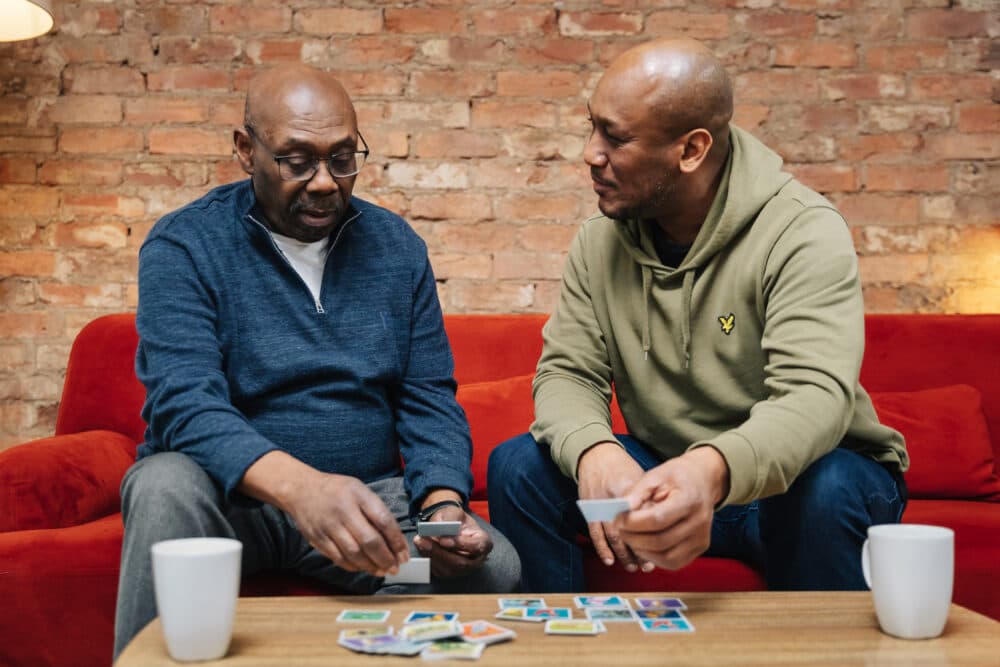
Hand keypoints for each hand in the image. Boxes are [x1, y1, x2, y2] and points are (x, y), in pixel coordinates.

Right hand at [287, 471, 410, 575]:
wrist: (301, 489)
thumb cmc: (336, 490)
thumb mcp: (360, 490)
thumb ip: (375, 510)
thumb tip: (393, 538)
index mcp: (359, 495)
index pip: (383, 520)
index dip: (396, 541)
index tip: (403, 554)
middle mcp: (344, 511)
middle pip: (369, 541)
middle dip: (385, 558)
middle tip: (394, 567)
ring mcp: (329, 526)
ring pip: (354, 554)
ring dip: (371, 566)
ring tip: (381, 570)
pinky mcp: (318, 539)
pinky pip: (338, 558)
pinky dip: (353, 566)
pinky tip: (362, 567)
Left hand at [413, 502, 492, 578]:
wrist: (448, 526)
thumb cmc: (454, 519)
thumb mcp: (454, 512)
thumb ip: (450, 519)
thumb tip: (441, 530)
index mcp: (484, 542)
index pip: (476, 547)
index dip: (460, 544)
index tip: (443, 540)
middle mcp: (477, 559)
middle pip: (460, 563)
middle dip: (440, 552)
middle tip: (423, 540)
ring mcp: (465, 569)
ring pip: (448, 569)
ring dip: (431, 556)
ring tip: (419, 541)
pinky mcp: (451, 573)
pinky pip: (439, 571)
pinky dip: (428, 560)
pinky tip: (421, 547)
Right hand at [576, 442, 650, 572]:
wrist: (597, 456)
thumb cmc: (623, 468)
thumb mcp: (641, 479)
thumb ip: (650, 501)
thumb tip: (663, 526)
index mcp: (630, 489)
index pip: (643, 516)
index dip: (652, 535)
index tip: (661, 549)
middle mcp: (614, 498)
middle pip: (628, 529)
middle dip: (638, 549)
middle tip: (647, 565)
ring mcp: (599, 504)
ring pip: (612, 535)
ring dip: (622, 553)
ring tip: (633, 567)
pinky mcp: (589, 509)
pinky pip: (595, 533)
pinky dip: (602, 549)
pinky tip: (610, 560)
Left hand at [615, 446, 729, 570]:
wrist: (703, 481)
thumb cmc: (677, 477)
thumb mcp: (656, 474)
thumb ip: (637, 492)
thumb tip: (622, 510)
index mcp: (689, 500)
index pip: (657, 520)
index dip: (633, 522)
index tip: (617, 518)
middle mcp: (699, 523)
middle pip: (660, 542)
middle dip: (633, 538)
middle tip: (619, 529)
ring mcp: (701, 539)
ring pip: (666, 558)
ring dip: (642, 550)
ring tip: (630, 536)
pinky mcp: (699, 549)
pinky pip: (673, 562)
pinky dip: (654, 557)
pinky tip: (644, 544)